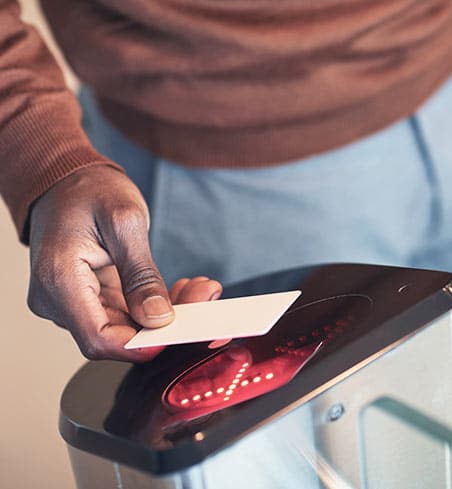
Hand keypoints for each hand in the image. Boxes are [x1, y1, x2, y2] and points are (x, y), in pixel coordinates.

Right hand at [27, 166, 221, 361]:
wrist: (67, 181)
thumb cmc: (89, 190)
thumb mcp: (125, 223)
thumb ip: (141, 274)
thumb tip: (157, 318)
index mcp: (59, 279)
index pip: (98, 338)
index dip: (140, 345)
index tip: (178, 332)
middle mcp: (57, 299)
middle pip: (114, 335)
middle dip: (161, 325)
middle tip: (202, 298)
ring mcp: (70, 300)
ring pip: (122, 327)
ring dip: (160, 315)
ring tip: (193, 290)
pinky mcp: (86, 296)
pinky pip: (121, 314)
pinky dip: (149, 306)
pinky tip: (174, 290)